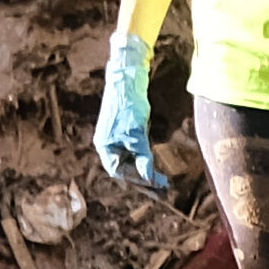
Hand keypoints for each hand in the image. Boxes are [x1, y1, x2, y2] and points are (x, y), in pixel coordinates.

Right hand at [95, 57, 159, 184]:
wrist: (127, 81)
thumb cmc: (129, 108)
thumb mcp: (137, 136)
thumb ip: (143, 158)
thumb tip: (149, 178)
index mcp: (105, 148)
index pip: (120, 172)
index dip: (138, 180)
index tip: (156, 185)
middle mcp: (107, 144)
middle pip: (125, 168)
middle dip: (143, 177)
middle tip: (163, 187)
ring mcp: (114, 137)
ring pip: (130, 159)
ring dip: (144, 168)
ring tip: (162, 178)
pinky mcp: (123, 130)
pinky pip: (132, 150)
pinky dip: (143, 156)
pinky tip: (152, 161)